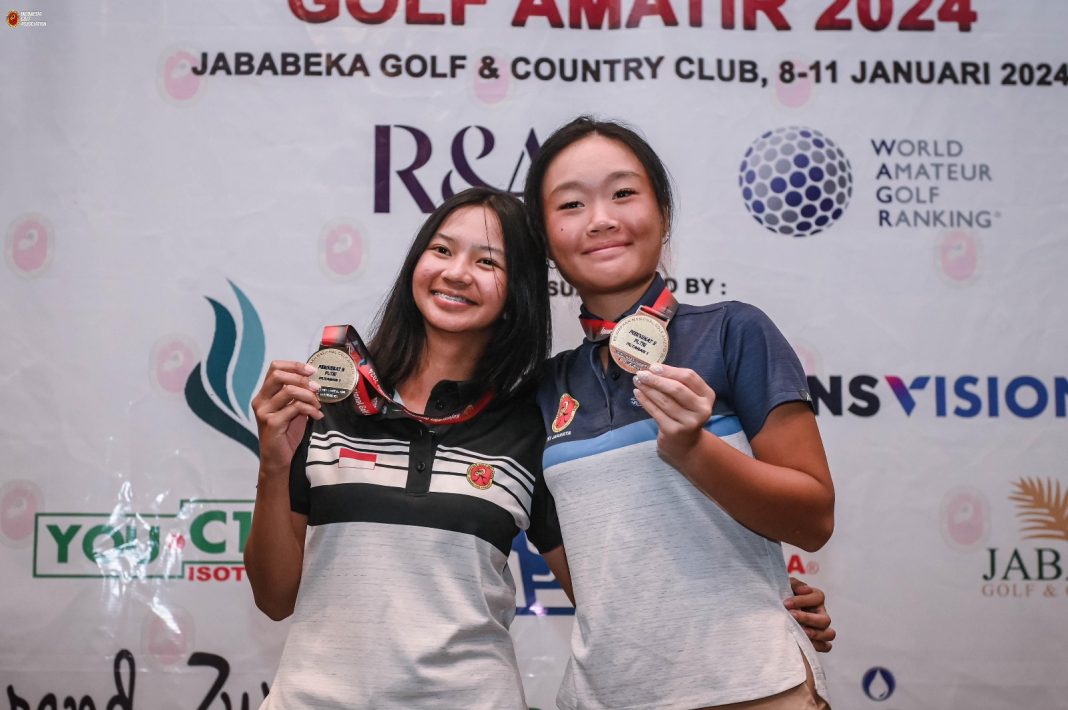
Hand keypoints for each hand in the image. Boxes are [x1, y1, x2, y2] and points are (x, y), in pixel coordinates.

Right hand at [251, 360, 322, 475]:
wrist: (278, 459)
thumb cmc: (287, 434)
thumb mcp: (294, 410)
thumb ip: (299, 395)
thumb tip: (314, 381)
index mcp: (265, 394)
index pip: (275, 368)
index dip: (294, 365)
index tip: (312, 371)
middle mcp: (260, 400)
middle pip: (278, 375)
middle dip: (301, 378)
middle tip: (316, 388)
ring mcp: (264, 412)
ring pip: (288, 391)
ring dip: (309, 395)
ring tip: (318, 405)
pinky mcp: (271, 423)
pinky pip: (294, 408)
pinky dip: (310, 409)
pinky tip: (317, 416)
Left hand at [631, 363, 715, 466]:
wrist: (686, 444)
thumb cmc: (684, 413)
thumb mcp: (689, 398)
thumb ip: (677, 382)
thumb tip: (653, 368)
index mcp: (707, 395)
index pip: (689, 377)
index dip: (670, 370)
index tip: (653, 366)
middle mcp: (702, 409)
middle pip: (677, 389)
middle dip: (656, 380)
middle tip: (641, 373)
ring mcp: (689, 422)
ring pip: (664, 401)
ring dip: (648, 389)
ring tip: (637, 381)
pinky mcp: (674, 431)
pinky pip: (656, 412)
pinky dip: (645, 401)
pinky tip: (638, 393)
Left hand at [784, 577, 835, 651]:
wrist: (776, 610)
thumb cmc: (783, 597)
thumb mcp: (787, 586)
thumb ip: (794, 584)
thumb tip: (805, 589)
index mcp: (816, 598)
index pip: (818, 597)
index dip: (802, 600)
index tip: (786, 603)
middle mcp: (821, 613)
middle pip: (825, 619)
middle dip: (807, 618)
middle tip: (791, 615)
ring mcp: (822, 628)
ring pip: (829, 634)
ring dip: (815, 634)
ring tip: (800, 631)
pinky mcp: (818, 641)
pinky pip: (826, 646)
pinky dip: (817, 646)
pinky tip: (802, 642)